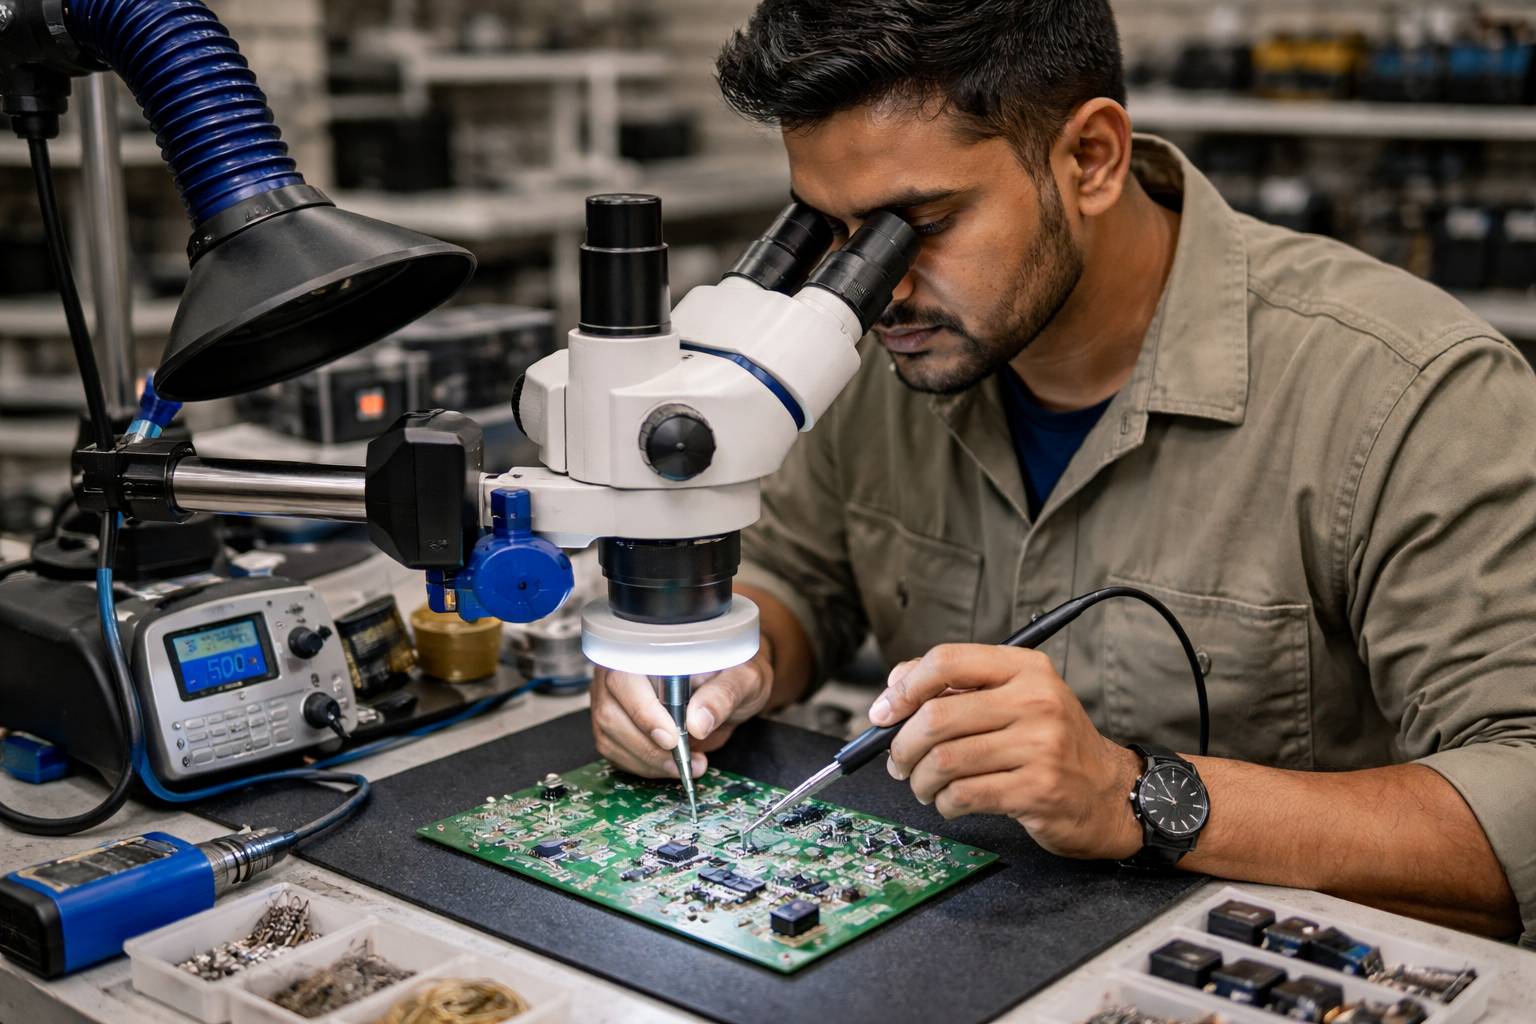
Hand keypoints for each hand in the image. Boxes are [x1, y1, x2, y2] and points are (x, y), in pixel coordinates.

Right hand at [590, 634, 775, 777]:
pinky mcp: (617, 723)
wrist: (732, 687)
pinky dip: (641, 765)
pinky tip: (669, 765)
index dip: (642, 711)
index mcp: (649, 649)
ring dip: (645, 760)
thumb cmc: (734, 672)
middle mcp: (623, 671)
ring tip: (684, 765)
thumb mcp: (743, 678)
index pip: (625, 679)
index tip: (671, 738)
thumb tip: (698, 722)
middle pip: (610, 713)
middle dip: (646, 746)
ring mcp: (615, 698)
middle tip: (681, 760)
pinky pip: (615, 751)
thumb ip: (723, 694)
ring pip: (609, 737)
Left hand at [869, 644, 1143, 858]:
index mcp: (1025, 668)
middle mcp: (1035, 700)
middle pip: (937, 716)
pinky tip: (951, 802)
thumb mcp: (1016, 698)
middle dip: (902, 745)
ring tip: (924, 785)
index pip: (947, 661)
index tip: (883, 712)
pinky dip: (944, 803)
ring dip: (920, 780)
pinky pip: (964, 794)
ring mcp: (1039, 746)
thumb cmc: (1052, 745)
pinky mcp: (1037, 789)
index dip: (904, 687)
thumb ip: (960, 688)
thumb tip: (894, 689)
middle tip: (897, 761)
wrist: (1109, 793)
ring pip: (944, 760)